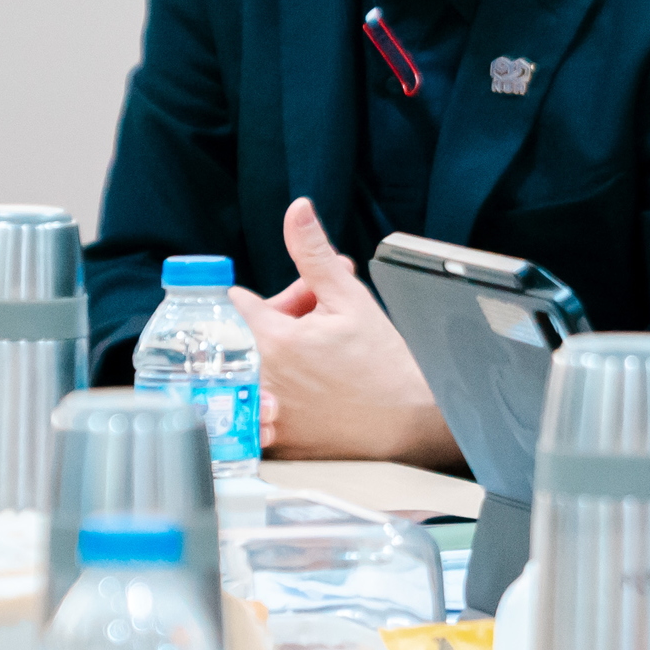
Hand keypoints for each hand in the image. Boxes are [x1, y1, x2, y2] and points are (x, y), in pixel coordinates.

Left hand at [227, 198, 460, 465]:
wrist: (409, 419)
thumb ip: (313, 253)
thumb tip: (296, 209)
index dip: (277, 297)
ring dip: (278, 357)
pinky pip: (257, 411)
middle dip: (281, 322)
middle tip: (323, 323)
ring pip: (254, 369)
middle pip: (248, 336)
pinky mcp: (274, 439)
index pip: (241, 303)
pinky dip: (276, 395)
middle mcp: (259, 378)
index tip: (302, 302)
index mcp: (272, 339)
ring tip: (322, 356)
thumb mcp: (349, 297)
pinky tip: (311, 388)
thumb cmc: (383, 361)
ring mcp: (265, 414)